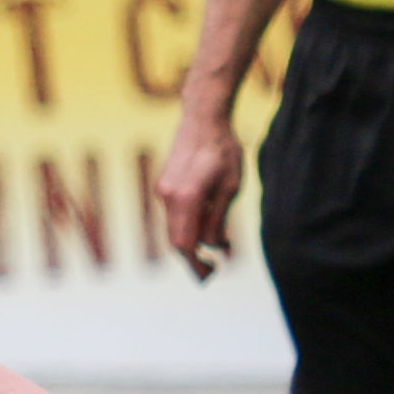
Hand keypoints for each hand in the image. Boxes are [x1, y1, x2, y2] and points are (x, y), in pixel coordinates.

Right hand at [154, 98, 245, 279]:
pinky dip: (189, 225)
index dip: (196, 264)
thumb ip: (219, 219)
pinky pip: (175, 214)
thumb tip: (214, 247)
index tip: (211, 275)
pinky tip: (209, 225)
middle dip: (193, 259)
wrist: (202, 118)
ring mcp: (162, 190)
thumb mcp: (231, 188)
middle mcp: (168, 196)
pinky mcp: (164, 185)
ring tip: (220, 247)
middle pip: (176, 240)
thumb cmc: (222, 150)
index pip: (184, 244)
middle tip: (211, 273)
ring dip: (194, 241)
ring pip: (175, 228)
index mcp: (185, 198)